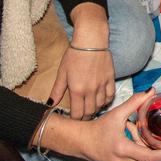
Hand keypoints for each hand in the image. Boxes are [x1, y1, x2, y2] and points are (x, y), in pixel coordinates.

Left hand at [51, 2, 114, 117]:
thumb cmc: (74, 56)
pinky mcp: (111, 79)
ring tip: (91, 108)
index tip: (73, 119)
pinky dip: (107, 101)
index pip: (77, 114)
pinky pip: (111, 95)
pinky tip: (102, 100)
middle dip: (85, 117)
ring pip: (101, 105)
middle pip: (90, 112)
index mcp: (77, 90)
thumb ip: (57, 91)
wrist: (91, 41)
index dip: (75, 119)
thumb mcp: (62, 73)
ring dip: (96, 109)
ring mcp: (102, 85)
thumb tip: (49, 104)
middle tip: (82, 116)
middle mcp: (90, 90)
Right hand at [51, 89, 160, 160]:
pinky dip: (136, 149)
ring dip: (142, 144)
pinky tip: (127, 137)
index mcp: (123, 150)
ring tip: (129, 130)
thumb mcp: (117, 114)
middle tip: (149, 129)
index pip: (151, 157)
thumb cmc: (97, 128)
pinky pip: (134, 160)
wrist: (79, 141)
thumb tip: (151, 91)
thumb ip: (135, 102)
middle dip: (150, 142)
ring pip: (141, 157)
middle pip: (147, 155)